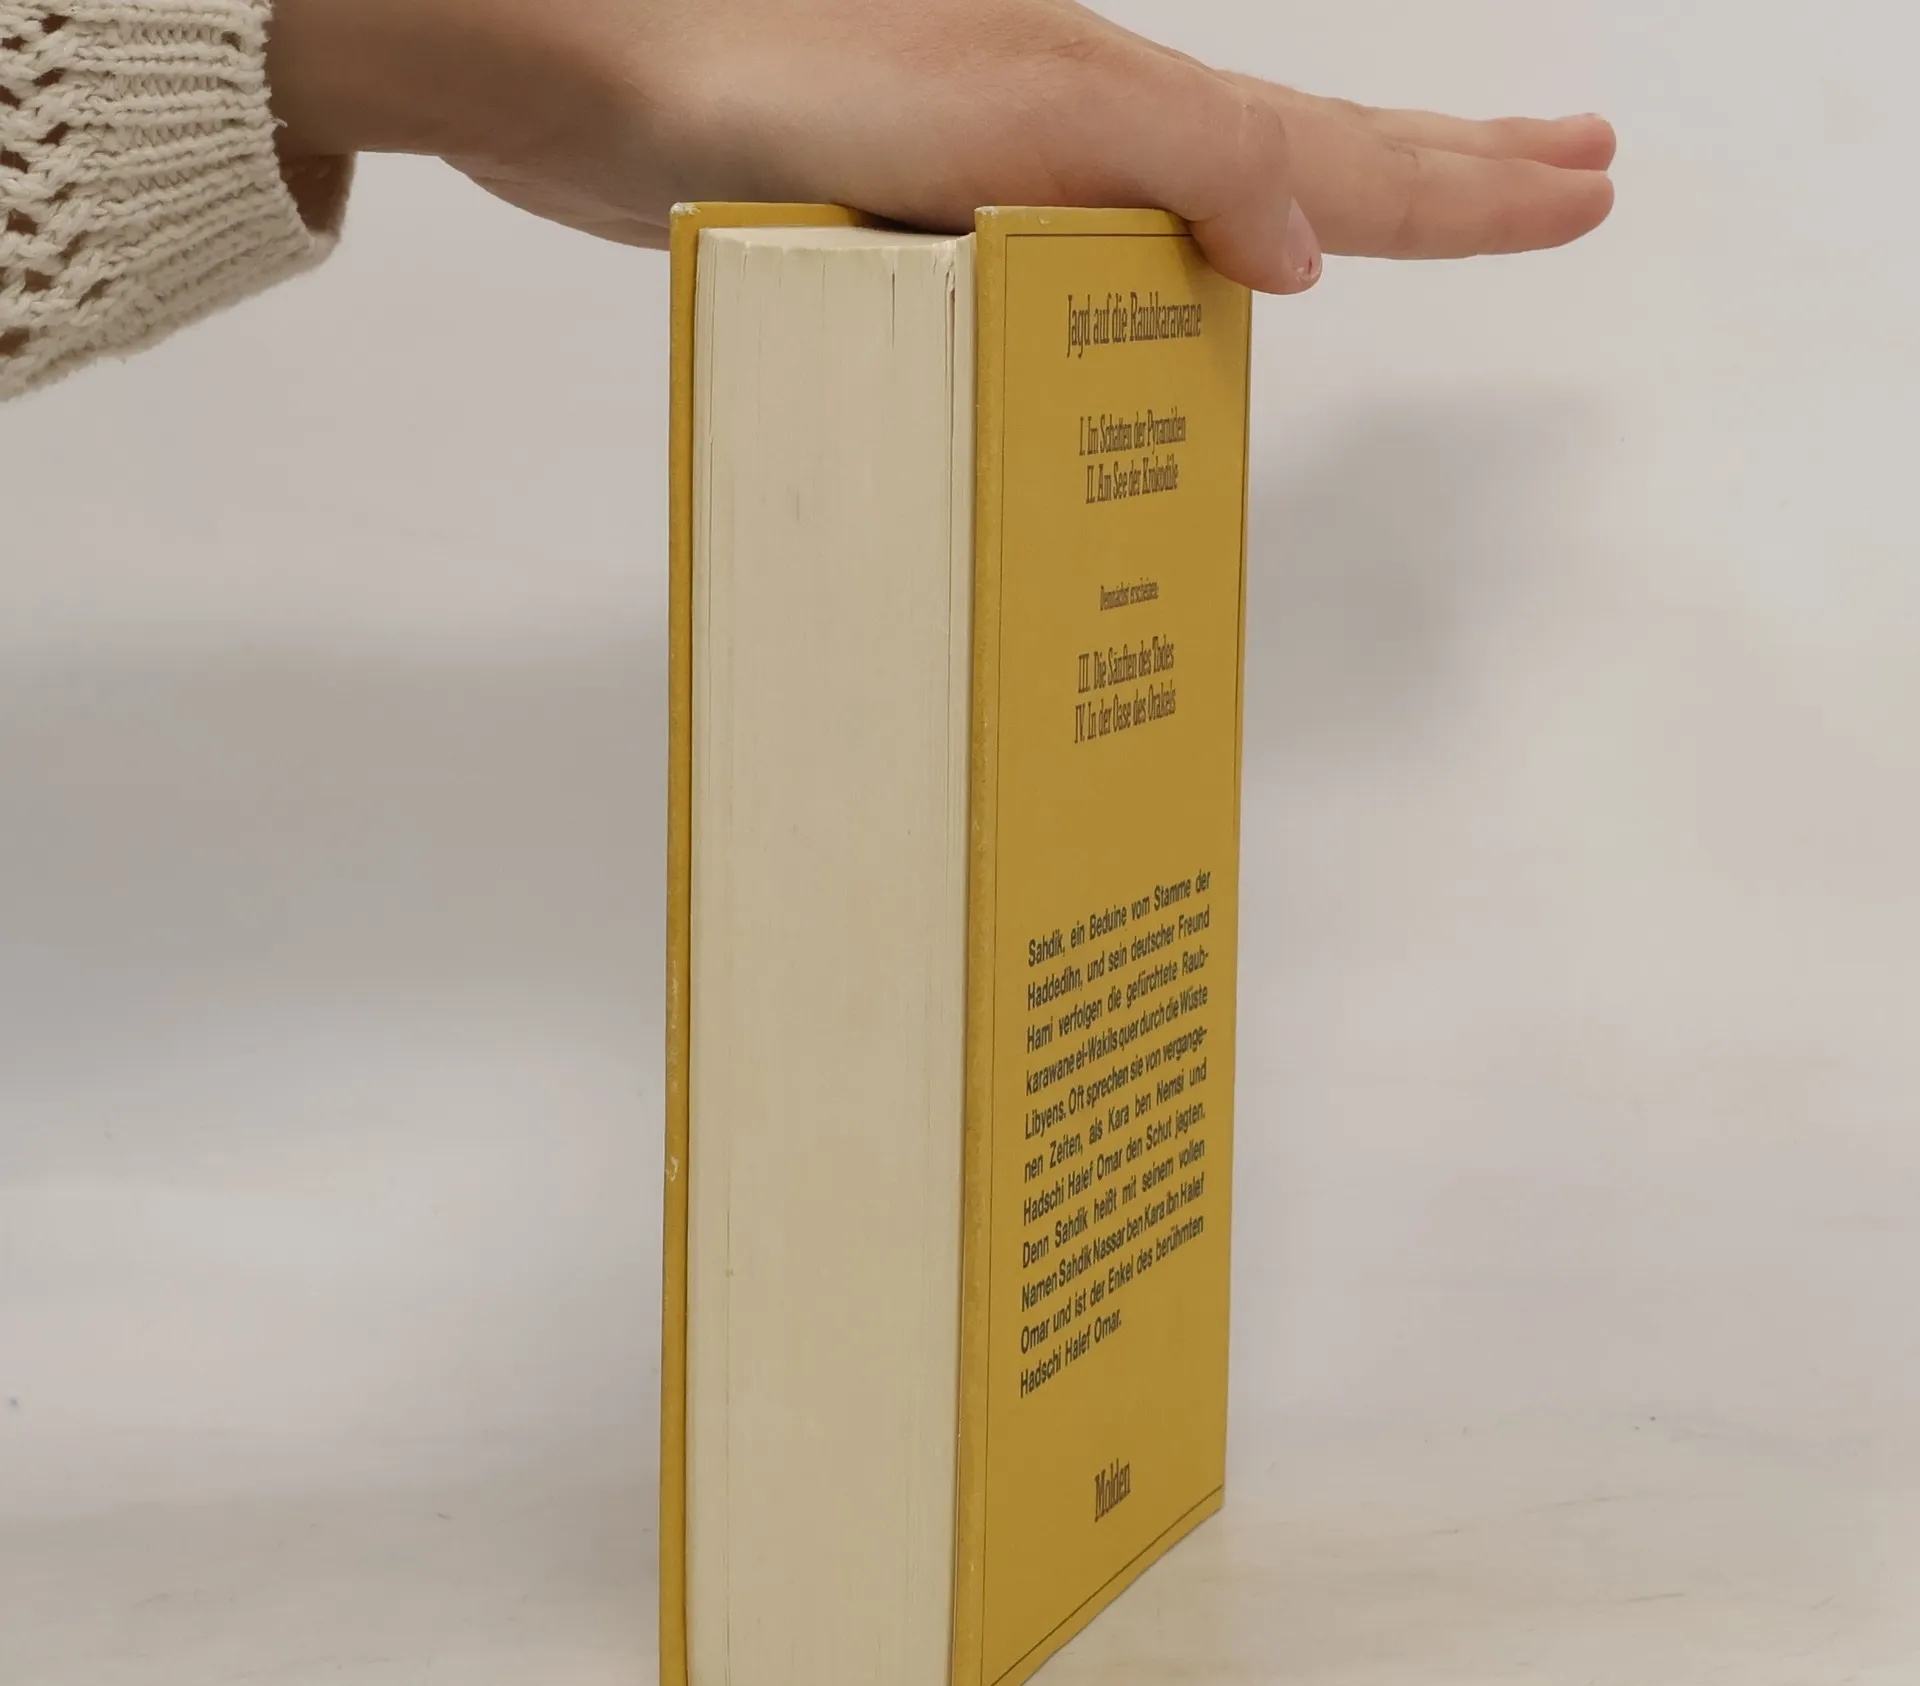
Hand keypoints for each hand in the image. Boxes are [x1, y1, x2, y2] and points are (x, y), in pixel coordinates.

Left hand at [267, 0, 1614, 295]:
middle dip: (1444, 176)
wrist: (582, 62)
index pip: (1337, 154)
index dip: (1462, 186)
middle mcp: (1085, 132)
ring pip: (1207, 207)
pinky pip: (1097, 256)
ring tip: (1412, 223)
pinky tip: (1174, 287)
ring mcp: (1016, 170)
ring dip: (1326, 214)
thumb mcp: (995, 118)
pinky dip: (1171, 272)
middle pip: (1306, 155)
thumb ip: (1160, 165)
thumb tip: (1298, 255)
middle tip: (1568, 174)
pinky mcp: (935, 213)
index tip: (1583, 189)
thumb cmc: (766, 74)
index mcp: (1121, 109)